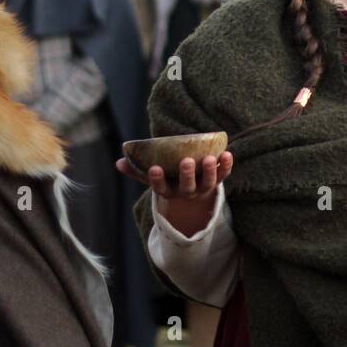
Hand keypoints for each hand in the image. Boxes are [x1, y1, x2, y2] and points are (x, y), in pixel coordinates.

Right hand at [115, 153, 234, 238]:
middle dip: (187, 175)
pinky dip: (226, 166)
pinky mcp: (217, 181)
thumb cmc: (168, 178)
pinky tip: (227, 154)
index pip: (161, 188)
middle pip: (187, 187)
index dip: (157, 179)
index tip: (154, 168)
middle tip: (186, 161)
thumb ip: (137, 170)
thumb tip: (118, 162)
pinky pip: (223, 175)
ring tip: (210, 158)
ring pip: (207, 183)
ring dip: (210, 171)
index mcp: (169, 191)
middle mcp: (186, 192)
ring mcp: (203, 187)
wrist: (191, 190)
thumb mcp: (152, 176)